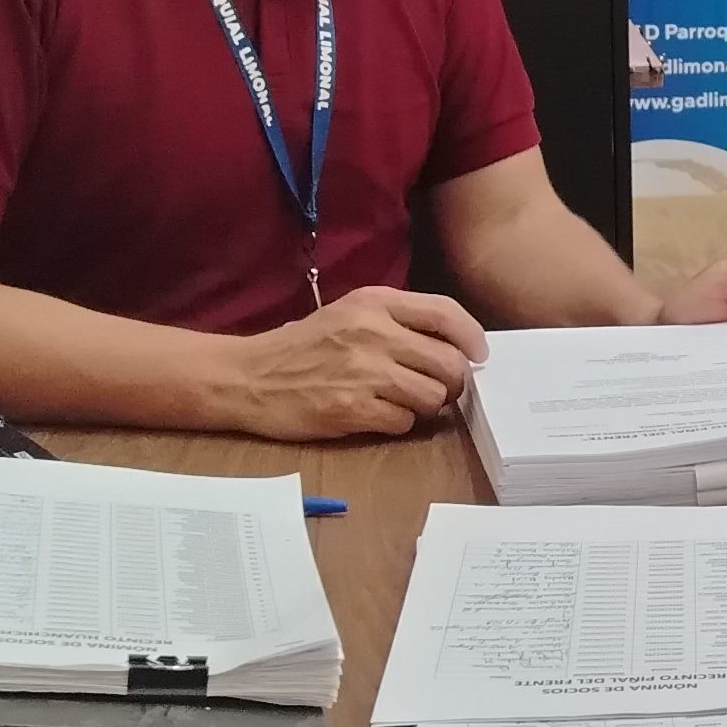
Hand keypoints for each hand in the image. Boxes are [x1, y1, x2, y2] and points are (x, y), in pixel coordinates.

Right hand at [216, 287, 482, 440]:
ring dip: (426, 405)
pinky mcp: (352, 409)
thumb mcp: (349, 314)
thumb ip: (398, 321)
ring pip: (433, 396)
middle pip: (449, 362)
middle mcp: (374, 333)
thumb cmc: (304, 346)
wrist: (248, 377)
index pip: (446, 313)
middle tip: (439, 388)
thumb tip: (454, 344)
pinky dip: (398, 423)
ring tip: (403, 402)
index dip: (471, 337)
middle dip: (452, 381)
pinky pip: (404, 422)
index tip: (478, 354)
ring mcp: (364, 372)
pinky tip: (378, 415)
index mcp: (375, 303)